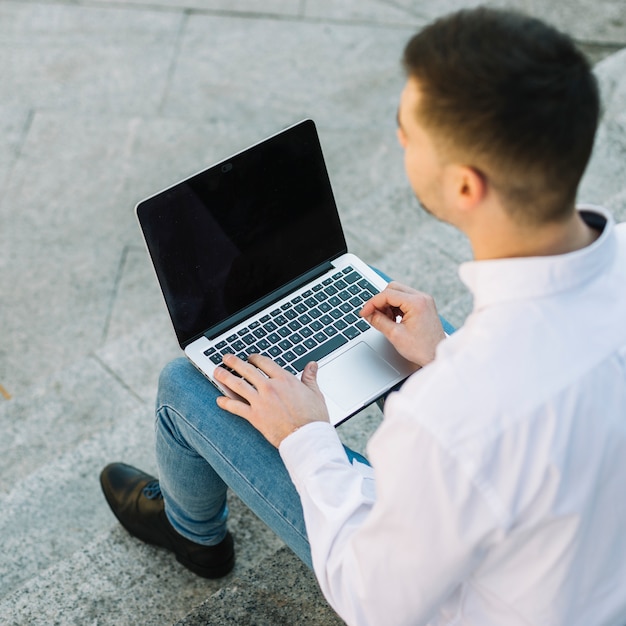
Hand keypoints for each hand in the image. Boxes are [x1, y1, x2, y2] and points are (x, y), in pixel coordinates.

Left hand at [214, 353, 329, 447]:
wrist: (307, 437)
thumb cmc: (313, 418)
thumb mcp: (315, 393)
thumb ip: (310, 377)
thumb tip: (312, 365)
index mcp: (284, 379)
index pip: (264, 363)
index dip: (254, 358)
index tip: (250, 358)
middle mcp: (270, 387)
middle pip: (247, 370)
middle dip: (234, 362)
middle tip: (226, 358)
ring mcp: (260, 401)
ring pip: (238, 385)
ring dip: (225, 377)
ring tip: (217, 372)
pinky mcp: (255, 416)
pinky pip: (236, 407)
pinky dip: (226, 403)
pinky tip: (219, 400)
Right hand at [360, 281, 445, 367]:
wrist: (437, 356)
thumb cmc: (421, 349)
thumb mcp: (395, 335)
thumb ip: (379, 321)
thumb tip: (368, 314)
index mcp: (416, 303)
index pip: (387, 294)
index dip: (372, 303)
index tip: (364, 313)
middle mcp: (422, 298)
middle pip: (392, 288)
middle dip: (380, 301)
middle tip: (374, 315)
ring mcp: (424, 301)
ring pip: (397, 293)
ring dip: (387, 304)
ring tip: (385, 320)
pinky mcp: (423, 306)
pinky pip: (404, 299)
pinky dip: (395, 307)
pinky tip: (393, 319)